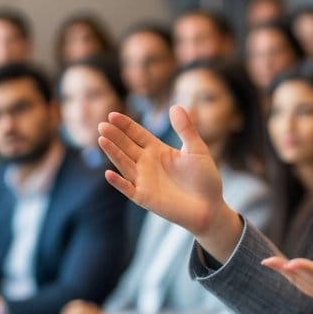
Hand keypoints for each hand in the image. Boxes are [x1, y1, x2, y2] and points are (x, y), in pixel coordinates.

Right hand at [99, 108, 242, 261]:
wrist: (210, 207)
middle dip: (114, 136)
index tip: (112, 115)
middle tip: (102, 125)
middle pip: (126, 146)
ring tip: (102, 139)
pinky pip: (128, 189)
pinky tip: (109, 173)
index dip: (125, 125)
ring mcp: (144, 181)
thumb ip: (185, 129)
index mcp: (158, 150)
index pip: (136, 134)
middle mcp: (147, 164)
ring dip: (113, 153)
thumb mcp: (197, 149)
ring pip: (123, 164)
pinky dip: (118, 182)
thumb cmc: (205, 178)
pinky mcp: (144, 197)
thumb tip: (175, 106)